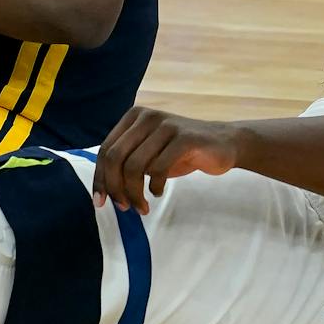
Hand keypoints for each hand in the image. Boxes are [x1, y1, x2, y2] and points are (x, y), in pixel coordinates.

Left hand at [93, 107, 243, 213]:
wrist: (224, 144)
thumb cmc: (180, 152)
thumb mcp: (149, 154)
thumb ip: (126, 164)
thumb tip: (102, 192)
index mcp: (133, 117)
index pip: (105, 150)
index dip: (100, 178)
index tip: (100, 202)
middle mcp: (146, 116)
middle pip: (115, 157)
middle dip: (115, 187)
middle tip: (124, 207)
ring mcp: (165, 125)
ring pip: (134, 165)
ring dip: (134, 192)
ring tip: (141, 206)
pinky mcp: (184, 138)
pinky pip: (159, 168)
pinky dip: (154, 186)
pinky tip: (158, 192)